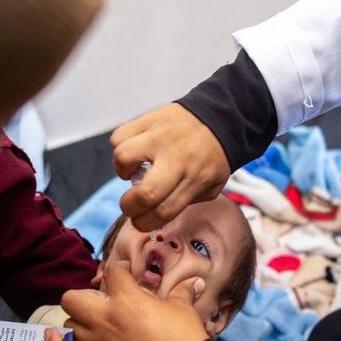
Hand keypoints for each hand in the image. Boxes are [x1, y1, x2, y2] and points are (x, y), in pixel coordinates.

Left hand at [62, 261, 208, 340]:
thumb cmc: (184, 337)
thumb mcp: (182, 309)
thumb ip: (181, 292)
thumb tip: (194, 283)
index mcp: (125, 300)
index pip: (111, 272)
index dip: (120, 268)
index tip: (126, 272)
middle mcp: (106, 319)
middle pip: (70, 300)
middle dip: (81, 295)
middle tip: (101, 300)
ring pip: (71, 327)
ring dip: (81, 321)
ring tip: (100, 321)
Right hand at [111, 103, 230, 230]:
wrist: (221, 117)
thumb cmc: (213, 157)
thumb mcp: (211, 186)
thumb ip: (186, 202)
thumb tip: (156, 214)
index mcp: (195, 179)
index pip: (163, 211)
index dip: (144, 223)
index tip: (139, 222)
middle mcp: (177, 158)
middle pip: (145, 193)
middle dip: (128, 206)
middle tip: (131, 203)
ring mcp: (160, 136)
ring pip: (124, 157)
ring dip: (121, 170)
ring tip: (132, 169)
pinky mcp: (148, 120)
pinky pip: (119, 137)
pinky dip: (119, 147)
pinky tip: (133, 150)